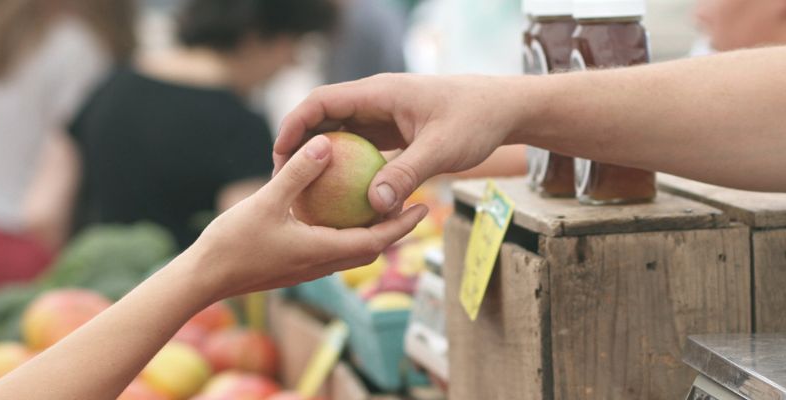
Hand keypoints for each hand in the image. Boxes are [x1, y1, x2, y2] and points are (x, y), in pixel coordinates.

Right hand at [183, 135, 428, 301]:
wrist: (202, 279)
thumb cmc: (232, 243)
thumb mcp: (266, 201)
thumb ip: (298, 173)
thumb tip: (326, 144)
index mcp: (322, 252)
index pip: (375, 241)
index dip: (402, 225)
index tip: (423, 207)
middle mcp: (320, 264)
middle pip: (369, 248)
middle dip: (393, 229)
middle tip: (412, 203)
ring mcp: (306, 268)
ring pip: (349, 250)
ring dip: (368, 231)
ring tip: (379, 204)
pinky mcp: (292, 266)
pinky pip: (328, 248)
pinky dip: (342, 231)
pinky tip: (333, 210)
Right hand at [275, 74, 529, 212]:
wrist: (505, 109)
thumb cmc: (476, 121)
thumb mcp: (442, 149)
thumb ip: (406, 174)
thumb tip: (374, 205)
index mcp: (379, 93)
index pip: (322, 102)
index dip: (294, 126)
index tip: (280, 156)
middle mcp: (376, 101)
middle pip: (324, 118)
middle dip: (301, 146)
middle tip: (284, 181)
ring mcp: (385, 116)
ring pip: (341, 134)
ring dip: (323, 159)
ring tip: (305, 192)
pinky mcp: (395, 132)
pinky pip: (362, 148)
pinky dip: (348, 168)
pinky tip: (342, 198)